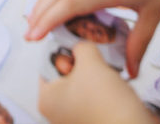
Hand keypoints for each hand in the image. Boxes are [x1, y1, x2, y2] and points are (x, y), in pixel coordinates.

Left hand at [38, 43, 156, 123]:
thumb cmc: (107, 106)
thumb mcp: (90, 63)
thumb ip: (81, 47)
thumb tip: (82, 45)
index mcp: (46, 99)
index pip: (48, 62)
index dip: (65, 49)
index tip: (78, 43)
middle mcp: (57, 112)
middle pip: (66, 72)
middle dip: (82, 61)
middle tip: (94, 57)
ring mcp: (75, 117)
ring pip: (82, 83)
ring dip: (95, 74)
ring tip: (107, 72)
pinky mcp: (93, 120)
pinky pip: (94, 96)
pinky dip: (103, 87)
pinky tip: (113, 85)